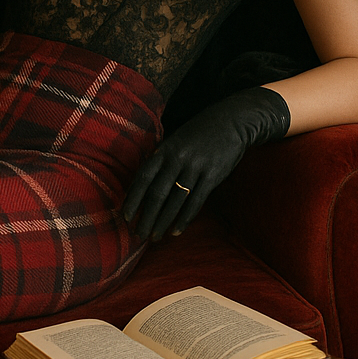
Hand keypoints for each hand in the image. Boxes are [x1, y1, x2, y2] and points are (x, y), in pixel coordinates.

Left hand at [122, 87, 290, 239]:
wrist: (231, 121)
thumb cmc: (198, 133)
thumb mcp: (175, 140)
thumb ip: (160, 160)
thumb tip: (142, 186)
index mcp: (164, 150)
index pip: (143, 178)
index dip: (132, 199)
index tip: (125, 216)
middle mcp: (177, 159)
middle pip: (157, 194)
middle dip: (146, 217)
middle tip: (138, 233)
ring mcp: (196, 168)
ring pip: (175, 202)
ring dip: (163, 222)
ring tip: (155, 237)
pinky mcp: (212, 176)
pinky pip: (195, 202)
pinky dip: (184, 219)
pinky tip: (176, 231)